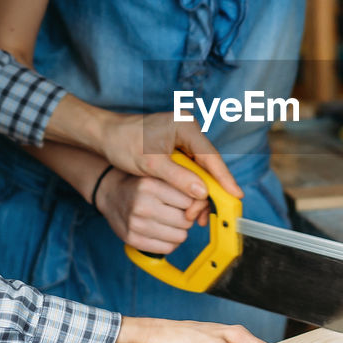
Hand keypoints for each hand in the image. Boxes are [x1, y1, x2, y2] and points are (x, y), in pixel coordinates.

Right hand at [96, 171, 209, 253]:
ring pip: (180, 237)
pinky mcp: (132, 239)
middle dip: (187, 217)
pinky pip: (167, 249)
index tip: (189, 201)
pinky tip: (161, 231)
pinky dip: (169, 242)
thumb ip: (184, 186)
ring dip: (179, 230)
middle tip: (176, 210)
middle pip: (186, 221)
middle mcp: (141, 204)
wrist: (111, 193)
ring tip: (168, 220)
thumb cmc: (143, 183)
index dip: (195, 202)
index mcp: (150, 184)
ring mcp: (135, 224)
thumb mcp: (161, 175)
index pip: (191, 200)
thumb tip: (206, 207)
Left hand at [97, 112, 241, 201]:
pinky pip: (192, 169)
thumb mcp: (150, 164)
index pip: (211, 156)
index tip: (236, 196)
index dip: (225, 178)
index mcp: (185, 126)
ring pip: (201, 169)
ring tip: (196, 215)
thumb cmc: (124, 143)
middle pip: (209, 164)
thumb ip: (178, 177)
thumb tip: (203, 193)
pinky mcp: (179, 147)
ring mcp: (185, 138)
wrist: (106, 135)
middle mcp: (189, 130)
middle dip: (210, 191)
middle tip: (204, 215)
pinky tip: (191, 203)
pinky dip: (191, 186)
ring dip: (200, 192)